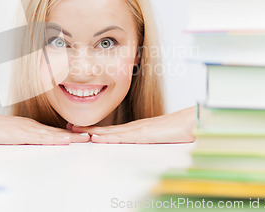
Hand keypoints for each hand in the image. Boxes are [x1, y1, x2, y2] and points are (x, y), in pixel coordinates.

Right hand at [0, 112, 90, 144]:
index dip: (67, 134)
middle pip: (56, 131)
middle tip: (91, 136)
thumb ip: (19, 137)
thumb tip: (28, 141)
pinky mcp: (20, 134)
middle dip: (74, 134)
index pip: (51, 131)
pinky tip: (64, 140)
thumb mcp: (7, 134)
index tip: (80, 135)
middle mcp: (30, 125)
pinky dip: (54, 139)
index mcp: (28, 126)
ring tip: (85, 138)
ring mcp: (26, 128)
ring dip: (70, 137)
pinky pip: (41, 138)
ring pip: (52, 134)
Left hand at [69, 106, 196, 143]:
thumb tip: (145, 142)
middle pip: (108, 129)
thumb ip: (152, 139)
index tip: (81, 130)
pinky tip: (97, 138)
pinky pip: (123, 137)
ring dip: (93, 133)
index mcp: (138, 129)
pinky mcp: (145, 133)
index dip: (96, 130)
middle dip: (88, 129)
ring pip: (111, 132)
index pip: (113, 130)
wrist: (196, 122)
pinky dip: (108, 137)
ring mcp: (140, 129)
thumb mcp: (162, 137)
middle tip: (68, 127)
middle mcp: (136, 127)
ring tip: (76, 132)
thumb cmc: (182, 129)